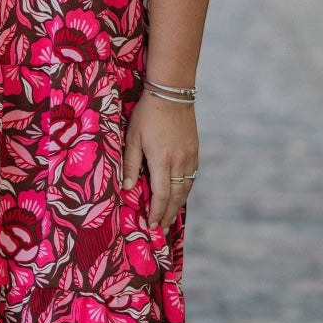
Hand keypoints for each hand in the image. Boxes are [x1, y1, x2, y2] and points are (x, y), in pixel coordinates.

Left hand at [121, 93, 198, 230]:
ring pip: (186, 188)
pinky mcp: (195, 150)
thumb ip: (130, 164)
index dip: (156, 212)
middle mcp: (179, 162)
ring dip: (177, 206)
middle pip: (176, 197)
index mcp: (162, 160)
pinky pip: (192, 177)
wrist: (171, 93)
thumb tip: (127, 188)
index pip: (161, 195)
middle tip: (160, 230)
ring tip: (168, 218)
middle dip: (167, 215)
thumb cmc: (147, 114)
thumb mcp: (132, 137)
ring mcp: (190, 156)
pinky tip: (179, 196)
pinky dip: (185, 190)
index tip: (150, 225)